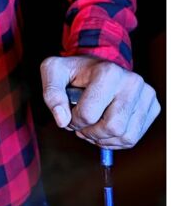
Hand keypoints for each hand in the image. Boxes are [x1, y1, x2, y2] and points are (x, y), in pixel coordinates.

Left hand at [40, 55, 160, 148]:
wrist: (96, 64)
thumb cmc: (74, 70)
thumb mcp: (53, 71)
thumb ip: (51, 93)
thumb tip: (62, 120)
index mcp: (107, 72)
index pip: (88, 114)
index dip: (73, 121)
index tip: (69, 114)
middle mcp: (131, 81)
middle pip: (112, 128)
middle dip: (91, 133)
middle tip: (80, 125)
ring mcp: (145, 94)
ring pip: (125, 137)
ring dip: (103, 139)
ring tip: (92, 128)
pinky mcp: (152, 106)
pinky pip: (134, 138)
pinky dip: (116, 141)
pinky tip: (104, 129)